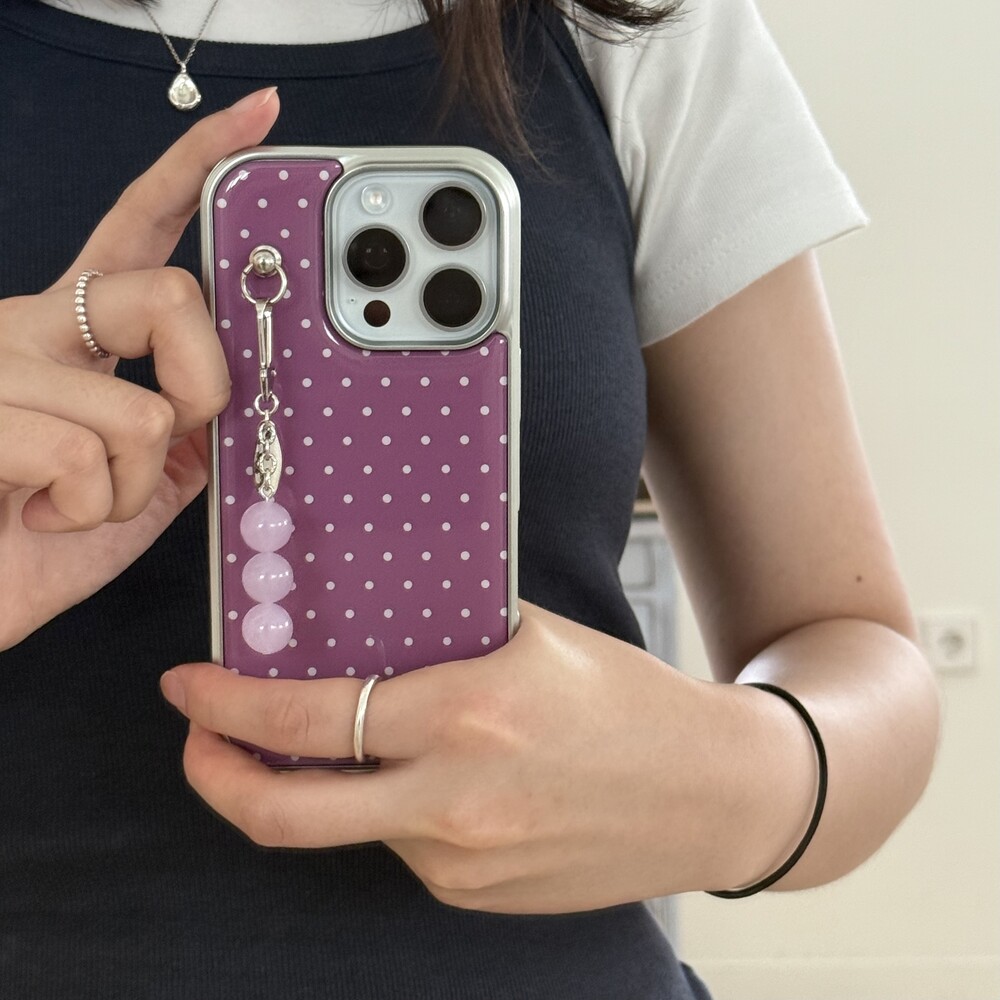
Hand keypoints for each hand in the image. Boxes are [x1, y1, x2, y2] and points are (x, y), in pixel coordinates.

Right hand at [0, 88, 280, 650]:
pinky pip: (85, 455)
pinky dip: (87, 512)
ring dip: (131, 490)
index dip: (199, 164)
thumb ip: (188, 437)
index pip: (144, 224)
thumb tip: (247, 403)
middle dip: (203, 388)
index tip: (260, 117)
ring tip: (74, 506)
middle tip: (164, 438)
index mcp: (78, 328)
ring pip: (143, 410)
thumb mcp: (141, 485)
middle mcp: (35, 323)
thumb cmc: (38, 540)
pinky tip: (39, 514)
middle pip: (172, 296)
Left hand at [161, 602, 809, 913]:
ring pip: (350, 827)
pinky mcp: (477, 896)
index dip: (227, 705)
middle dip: (215, 778)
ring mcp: (462, 863)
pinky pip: (403, 849)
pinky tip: (438, 778)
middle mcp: (453, 801)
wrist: (712, 792)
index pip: (308, 720)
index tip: (190, 686)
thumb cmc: (631, 701)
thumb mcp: (532, 637)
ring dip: (324, 786)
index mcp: (466, 715)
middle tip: (197, 742)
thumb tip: (358, 628)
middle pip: (285, 816)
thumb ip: (440, 634)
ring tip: (347, 741)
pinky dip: (391, 811)